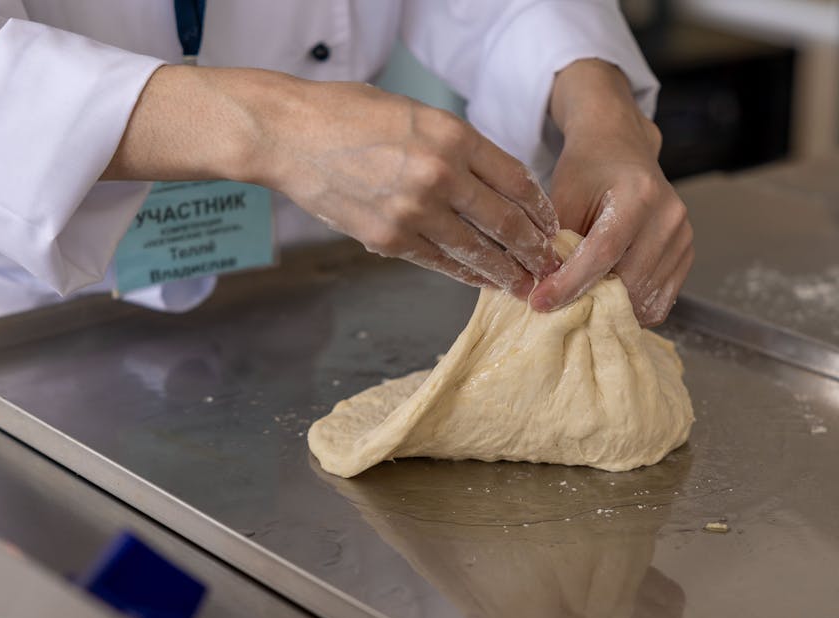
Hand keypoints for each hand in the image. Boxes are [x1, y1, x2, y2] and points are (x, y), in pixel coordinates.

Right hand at [261, 79, 561, 294]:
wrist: (288, 135)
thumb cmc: (348, 115)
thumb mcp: (416, 113)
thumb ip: (456, 146)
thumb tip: (493, 183)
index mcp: (453, 135)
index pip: (516, 180)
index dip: (539, 208)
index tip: (549, 224)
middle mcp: (440, 174)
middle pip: (505, 221)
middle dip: (533, 248)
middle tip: (549, 263)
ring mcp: (414, 211)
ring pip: (477, 250)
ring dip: (506, 271)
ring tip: (525, 283)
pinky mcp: (388, 238)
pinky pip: (439, 262)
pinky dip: (466, 274)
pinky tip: (484, 281)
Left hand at [530, 60, 692, 325]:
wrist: (620, 147)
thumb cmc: (587, 168)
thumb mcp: (563, 195)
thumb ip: (557, 241)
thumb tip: (545, 288)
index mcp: (639, 194)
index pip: (604, 251)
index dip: (571, 282)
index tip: (541, 301)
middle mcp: (669, 215)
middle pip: (628, 280)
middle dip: (588, 301)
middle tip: (556, 309)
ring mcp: (683, 236)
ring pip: (645, 296)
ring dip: (610, 309)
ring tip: (579, 306)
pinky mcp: (685, 253)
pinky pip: (661, 299)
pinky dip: (633, 309)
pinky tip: (607, 303)